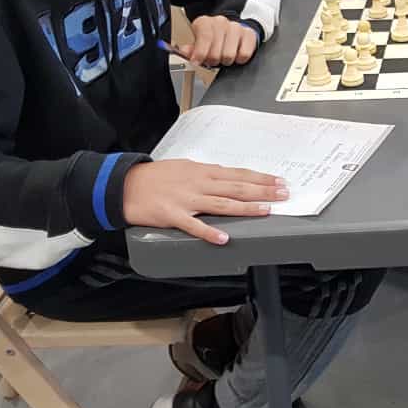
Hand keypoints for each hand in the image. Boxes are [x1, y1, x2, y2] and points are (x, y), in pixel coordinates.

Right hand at [124, 160, 287, 243]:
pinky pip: (193, 225)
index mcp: (202, 172)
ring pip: (222, 203)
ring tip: (265, 211)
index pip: (238, 174)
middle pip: (237, 187)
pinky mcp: (172, 215)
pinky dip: (208, 232)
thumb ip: (207, 174)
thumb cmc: (155, 177)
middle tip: (283, 194)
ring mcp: (186, 199)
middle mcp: (198, 183)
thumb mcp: (185, 168)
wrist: (124, 185)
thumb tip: (228, 177)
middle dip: (263, 190)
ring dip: (245, 207)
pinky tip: (223, 239)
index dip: (261, 178)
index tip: (279, 181)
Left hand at [182, 16, 258, 67]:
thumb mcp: (199, 42)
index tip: (197, 62)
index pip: (204, 37)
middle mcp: (221, 22)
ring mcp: (236, 28)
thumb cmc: (215, 39)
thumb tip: (185, 52)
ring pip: (229, 55)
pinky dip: (239, 59)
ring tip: (223, 57)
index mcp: (206, 22)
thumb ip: (191, 49)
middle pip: (216, 51)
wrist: (232, 31)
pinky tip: (235, 55)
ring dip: (226, 61)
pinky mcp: (249, 34)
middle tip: (212, 60)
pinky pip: (244, 54)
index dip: (200, 53)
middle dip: (213, 60)